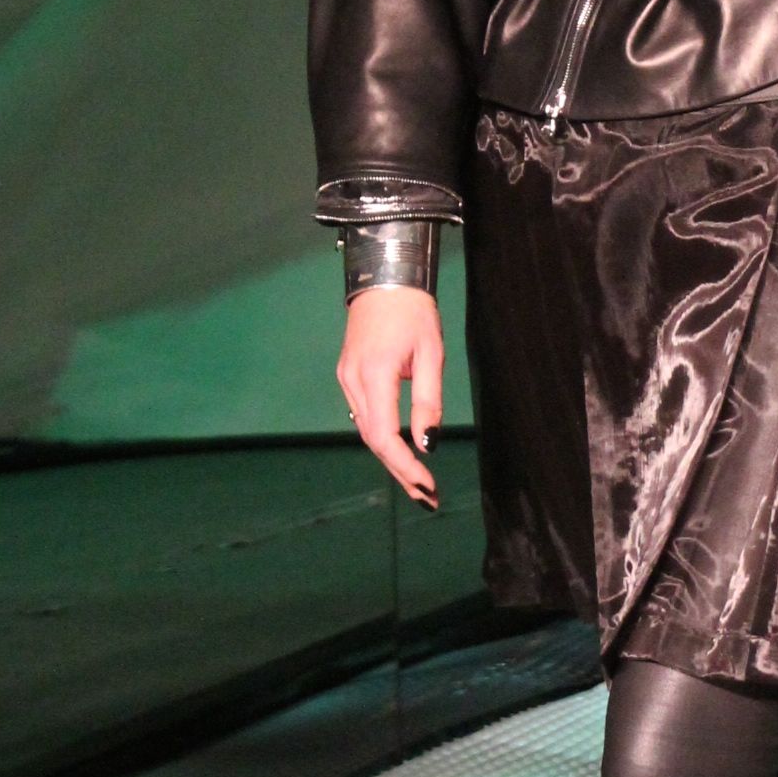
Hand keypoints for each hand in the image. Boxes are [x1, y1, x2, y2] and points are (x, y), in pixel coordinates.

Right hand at [337, 286, 444, 506]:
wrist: (384, 280)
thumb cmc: (413, 312)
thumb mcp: (431, 353)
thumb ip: (428, 400)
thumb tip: (428, 444)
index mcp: (375, 374)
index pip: (384, 436)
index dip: (405, 466)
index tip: (427, 485)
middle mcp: (353, 381)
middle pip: (373, 441)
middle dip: (400, 471)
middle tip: (427, 497)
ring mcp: (346, 378)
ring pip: (367, 431)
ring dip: (391, 458)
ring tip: (418, 481)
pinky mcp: (347, 375)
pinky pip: (364, 415)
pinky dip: (382, 437)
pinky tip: (401, 450)